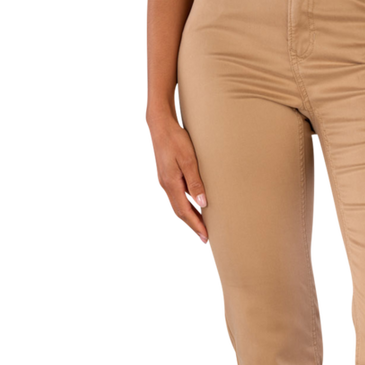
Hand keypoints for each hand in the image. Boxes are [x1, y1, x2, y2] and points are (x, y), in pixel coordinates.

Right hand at [145, 112, 208, 244]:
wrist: (159, 124)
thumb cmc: (175, 139)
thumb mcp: (189, 159)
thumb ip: (195, 182)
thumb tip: (203, 204)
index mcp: (171, 184)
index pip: (185, 212)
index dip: (196, 226)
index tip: (205, 238)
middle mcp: (165, 186)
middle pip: (179, 213)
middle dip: (192, 227)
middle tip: (204, 240)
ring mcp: (164, 182)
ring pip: (176, 207)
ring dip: (188, 219)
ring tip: (199, 229)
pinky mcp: (166, 177)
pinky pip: (175, 198)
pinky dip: (184, 208)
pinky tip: (191, 209)